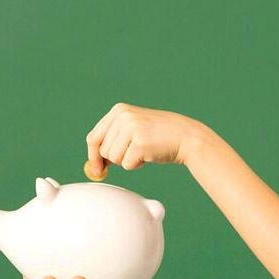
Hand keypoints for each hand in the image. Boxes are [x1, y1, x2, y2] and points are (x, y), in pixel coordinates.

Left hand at [85, 102, 204, 174]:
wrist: (185, 136)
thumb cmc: (158, 136)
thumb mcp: (132, 130)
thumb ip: (112, 141)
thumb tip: (94, 167)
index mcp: (118, 110)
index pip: (94, 137)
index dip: (93, 155)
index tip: (97, 168)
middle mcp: (123, 116)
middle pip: (103, 151)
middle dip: (115, 159)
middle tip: (133, 153)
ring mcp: (131, 128)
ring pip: (113, 159)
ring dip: (126, 161)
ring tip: (142, 150)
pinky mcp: (140, 143)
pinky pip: (126, 165)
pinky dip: (136, 165)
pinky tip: (148, 154)